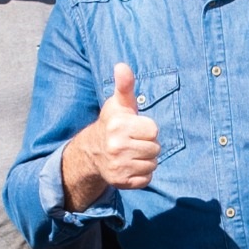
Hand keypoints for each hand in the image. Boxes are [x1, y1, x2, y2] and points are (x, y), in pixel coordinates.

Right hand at [87, 64, 160, 189]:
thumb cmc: (113, 123)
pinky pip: (147, 180)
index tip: (135, 128)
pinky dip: (142, 174)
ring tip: (132, 153)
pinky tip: (130, 166)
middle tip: (133, 142)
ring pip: (152, 164)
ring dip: (146, 160)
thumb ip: (124, 85)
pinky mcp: (120, 182)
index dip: (147, 129)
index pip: (153, 130)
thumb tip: (122, 65)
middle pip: (155, 148)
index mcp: (118, 126)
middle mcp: (116, 147)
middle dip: (148, 145)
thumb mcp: (119, 103)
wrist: (93, 152)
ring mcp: (117, 166)